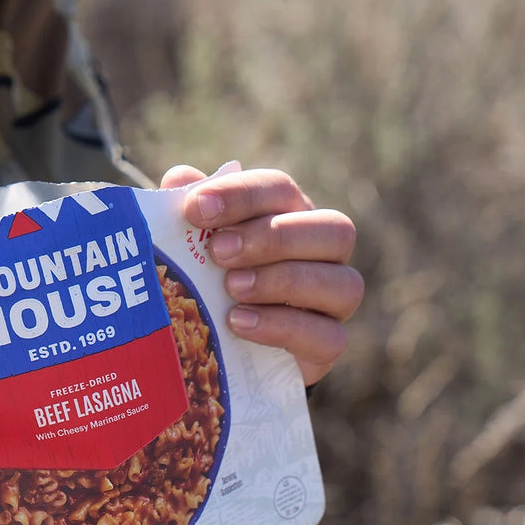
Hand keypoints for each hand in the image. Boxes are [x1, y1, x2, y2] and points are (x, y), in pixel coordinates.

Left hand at [162, 165, 362, 385]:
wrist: (213, 345)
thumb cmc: (205, 281)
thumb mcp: (189, 246)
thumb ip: (186, 211)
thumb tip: (182, 178)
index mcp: (291, 215)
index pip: (281, 189)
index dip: (241, 195)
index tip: (196, 209)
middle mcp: (324, 253)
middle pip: (334, 229)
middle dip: (274, 237)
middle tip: (219, 251)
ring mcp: (333, 302)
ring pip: (343, 282)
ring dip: (284, 281)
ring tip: (232, 288)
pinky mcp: (327, 346)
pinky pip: (328, 336)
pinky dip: (282, 326)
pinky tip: (239, 322)